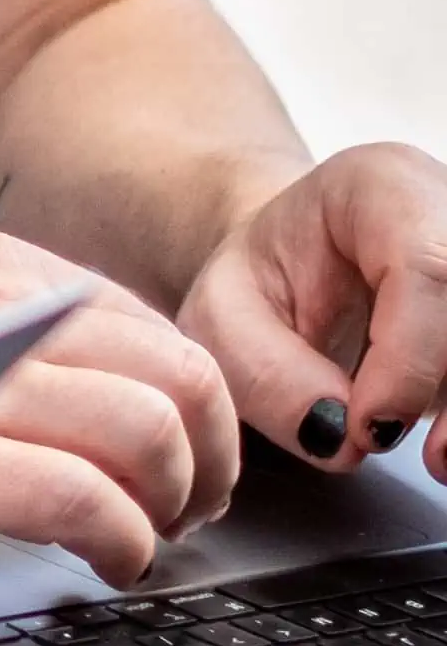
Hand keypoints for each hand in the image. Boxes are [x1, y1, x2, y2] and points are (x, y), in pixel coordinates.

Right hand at [0, 232, 235, 581]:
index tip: (181, 460)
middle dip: (210, 455)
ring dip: (174, 503)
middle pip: (183, 375)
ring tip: (143, 540)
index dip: (189, 406)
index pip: (153, 330)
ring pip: (156, 434)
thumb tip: (98, 400)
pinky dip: (123, 542)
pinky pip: (96, 504)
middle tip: (190, 508)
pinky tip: (101, 562)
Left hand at [181, 143, 446, 482]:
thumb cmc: (259, 281)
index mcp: (383, 185)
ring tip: (439, 460)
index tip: (370, 426)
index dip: (411, 361)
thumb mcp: (221, 318)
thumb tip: (337, 435)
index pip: (428, 267)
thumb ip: (263, 371)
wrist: (294, 264)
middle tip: (424, 458)